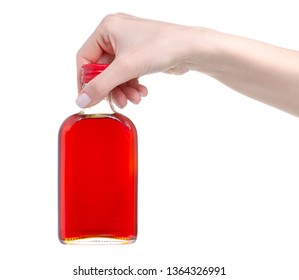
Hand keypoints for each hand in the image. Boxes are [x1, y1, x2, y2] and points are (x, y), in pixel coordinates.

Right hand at [76, 13, 190, 107]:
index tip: (89, 99)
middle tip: (119, 103)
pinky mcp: (139, 55)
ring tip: (135, 99)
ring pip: (116, 74)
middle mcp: (116, 35)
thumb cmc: (160, 47)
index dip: (85, 81)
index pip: (85, 58)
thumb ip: (100, 86)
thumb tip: (82, 100)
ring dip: (124, 90)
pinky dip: (133, 85)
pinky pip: (128, 74)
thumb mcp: (125, 68)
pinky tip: (142, 92)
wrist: (190, 48)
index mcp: (106, 29)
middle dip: (112, 89)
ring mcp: (129, 45)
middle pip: (102, 69)